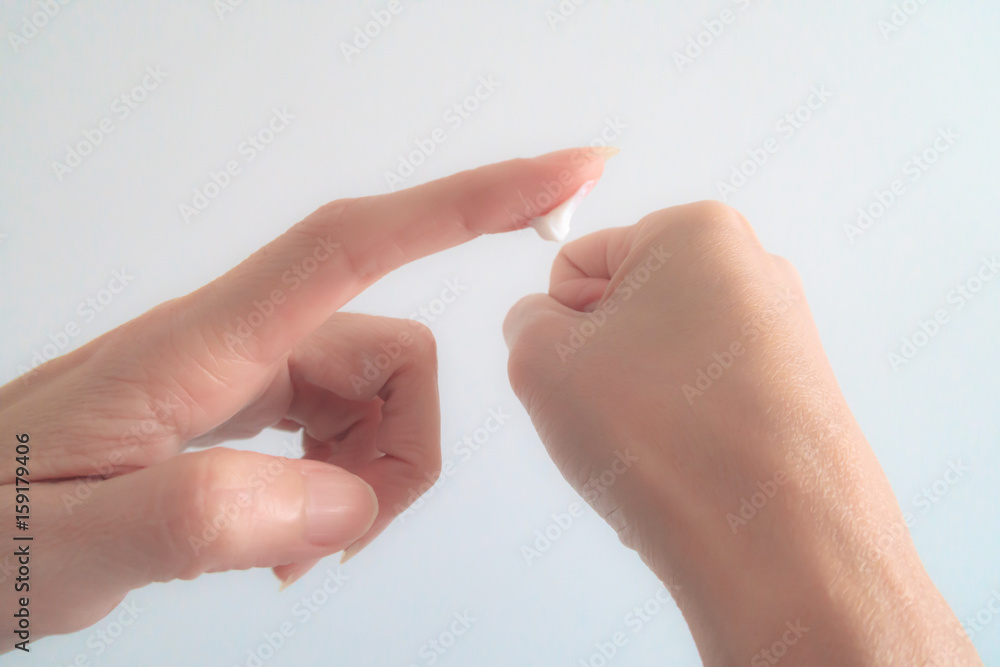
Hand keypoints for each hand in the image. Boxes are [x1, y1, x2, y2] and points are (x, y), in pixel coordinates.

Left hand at [0, 148, 607, 650]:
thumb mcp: (70, 543)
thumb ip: (202, 515)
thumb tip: (340, 501)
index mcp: (200, 344)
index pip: (355, 241)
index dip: (468, 201)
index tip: (564, 177)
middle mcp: (231, 338)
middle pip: (391, 351)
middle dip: (403, 450)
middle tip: (339, 543)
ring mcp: (238, 369)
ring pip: (372, 392)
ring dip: (367, 477)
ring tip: (295, 553)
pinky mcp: (238, 402)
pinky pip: (337, 421)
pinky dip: (340, 483)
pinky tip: (290, 538)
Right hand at [503, 202, 980, 665]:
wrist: (780, 548)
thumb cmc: (662, 436)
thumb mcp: (541, 360)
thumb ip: (522, 321)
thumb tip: (543, 326)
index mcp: (696, 231)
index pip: (575, 265)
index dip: (555, 325)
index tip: (575, 375)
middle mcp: (751, 271)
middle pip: (622, 313)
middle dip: (596, 366)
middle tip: (606, 420)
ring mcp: (781, 336)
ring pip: (657, 367)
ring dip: (629, 408)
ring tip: (648, 457)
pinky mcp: (795, 396)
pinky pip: (700, 405)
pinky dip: (674, 436)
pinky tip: (680, 477)